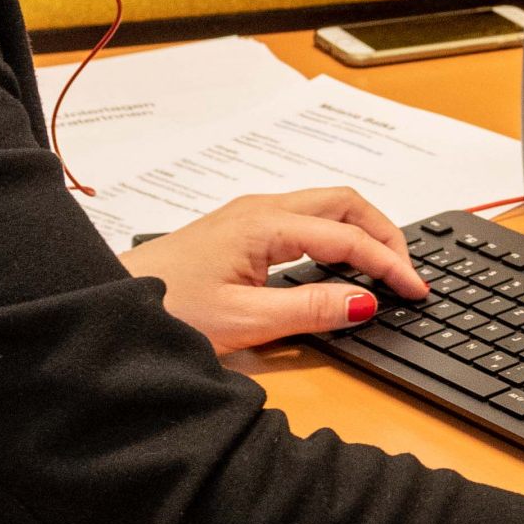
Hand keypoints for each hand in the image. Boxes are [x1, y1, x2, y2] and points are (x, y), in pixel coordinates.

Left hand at [122, 186, 429, 353]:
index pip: (348, 238)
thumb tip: (364, 302)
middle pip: (345, 203)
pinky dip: (336, 237)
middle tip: (408, 273)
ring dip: (362, 232)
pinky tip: (340, 267)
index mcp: (265, 225)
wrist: (108, 300)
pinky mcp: (241, 230)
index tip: (415, 290)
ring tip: (383, 269)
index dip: (388, 264)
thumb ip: (309, 310)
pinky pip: (305, 220)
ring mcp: (250, 216)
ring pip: (326, 207)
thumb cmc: (166, 309)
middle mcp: (261, 209)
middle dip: (384, 233)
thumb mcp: (245, 320)